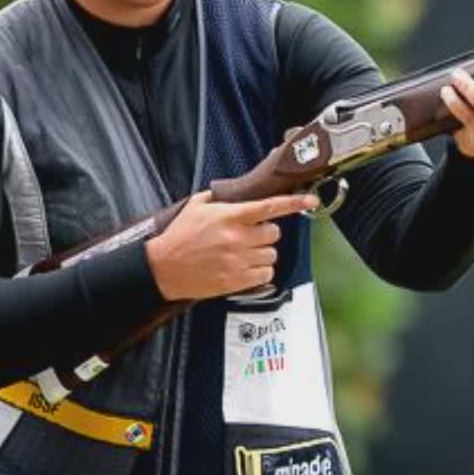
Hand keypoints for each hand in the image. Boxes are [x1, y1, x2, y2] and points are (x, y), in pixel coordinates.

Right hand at [145, 190, 318, 299]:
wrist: (163, 268)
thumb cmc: (178, 238)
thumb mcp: (196, 207)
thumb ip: (220, 199)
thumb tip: (236, 194)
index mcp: (229, 217)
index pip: (270, 207)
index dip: (294, 202)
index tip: (310, 200)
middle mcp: (237, 238)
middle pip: (274, 233)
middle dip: (265, 233)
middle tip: (249, 235)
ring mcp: (238, 261)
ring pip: (272, 254)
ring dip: (262, 252)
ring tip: (243, 253)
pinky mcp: (237, 281)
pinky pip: (266, 274)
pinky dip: (260, 271)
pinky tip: (245, 267)